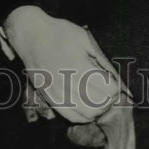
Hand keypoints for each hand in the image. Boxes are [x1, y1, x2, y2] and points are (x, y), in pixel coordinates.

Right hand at [0, 5, 123, 123]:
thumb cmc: (60, 33)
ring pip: (86, 113)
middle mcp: (67, 81)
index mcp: (78, 65)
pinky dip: (82, 116)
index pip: (107, 89)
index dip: (115, 89)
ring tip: (99, 100)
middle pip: (98, 103)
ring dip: (97, 110)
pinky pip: (69, 115)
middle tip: (109, 93)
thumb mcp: (84, 38)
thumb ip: (102, 57)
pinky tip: (86, 107)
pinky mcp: (48, 96)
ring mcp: (56, 91)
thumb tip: (118, 75)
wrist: (31, 35)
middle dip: (108, 100)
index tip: (115, 84)